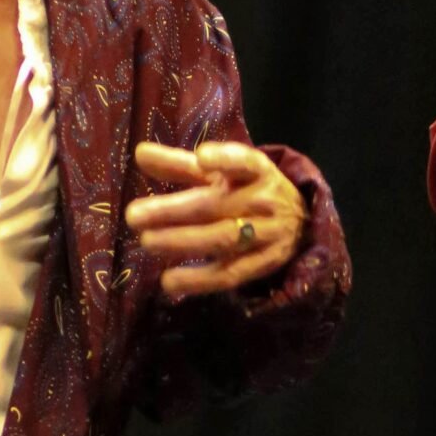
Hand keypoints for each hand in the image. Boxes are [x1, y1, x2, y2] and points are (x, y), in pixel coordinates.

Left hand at [127, 142, 304, 295]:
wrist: (301, 223)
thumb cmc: (249, 191)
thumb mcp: (222, 173)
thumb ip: (181, 165)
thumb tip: (139, 154)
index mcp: (256, 171)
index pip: (244, 161)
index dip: (225, 159)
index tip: (201, 158)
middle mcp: (264, 201)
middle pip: (217, 206)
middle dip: (174, 211)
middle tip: (134, 215)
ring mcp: (267, 235)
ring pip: (223, 239)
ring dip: (182, 242)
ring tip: (147, 242)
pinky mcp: (263, 265)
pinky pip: (230, 274)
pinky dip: (199, 280)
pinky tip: (169, 281)